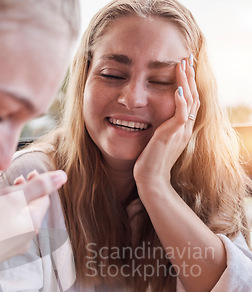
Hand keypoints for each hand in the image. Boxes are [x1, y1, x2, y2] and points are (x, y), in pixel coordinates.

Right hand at [0, 170, 66, 274]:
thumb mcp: (10, 199)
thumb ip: (37, 187)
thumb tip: (62, 177)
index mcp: (32, 224)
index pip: (44, 199)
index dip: (39, 183)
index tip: (27, 172)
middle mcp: (26, 238)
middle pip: (32, 209)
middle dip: (26, 193)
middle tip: (16, 180)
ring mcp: (12, 246)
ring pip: (19, 219)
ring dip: (14, 204)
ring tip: (2, 194)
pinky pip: (7, 229)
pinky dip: (4, 216)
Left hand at [133, 56, 199, 188]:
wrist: (150, 180)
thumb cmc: (148, 164)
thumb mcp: (155, 142)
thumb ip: (158, 129)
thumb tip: (150, 119)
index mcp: (181, 130)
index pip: (190, 102)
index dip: (189, 84)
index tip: (184, 69)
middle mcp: (184, 129)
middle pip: (194, 97)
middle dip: (190, 77)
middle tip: (187, 59)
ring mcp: (180, 132)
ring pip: (189, 101)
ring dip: (186, 81)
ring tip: (183, 64)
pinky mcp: (171, 135)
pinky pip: (181, 114)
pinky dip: (180, 100)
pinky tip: (177, 87)